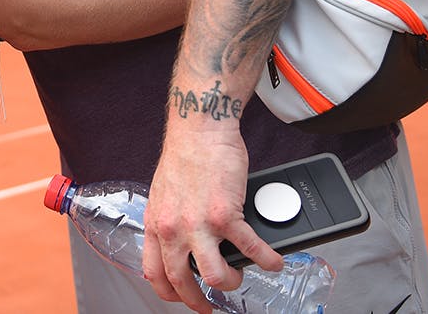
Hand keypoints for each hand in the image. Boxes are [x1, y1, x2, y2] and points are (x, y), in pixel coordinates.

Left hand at [142, 129, 282, 312]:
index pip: (155, 273)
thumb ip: (171, 221)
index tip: (182, 297)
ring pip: (215, 275)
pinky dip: (265, 259)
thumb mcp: (164, 194)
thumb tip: (185, 242)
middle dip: (198, 300)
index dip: (169, 292)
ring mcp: (199, 224)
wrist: (200, 130)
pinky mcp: (226, 214)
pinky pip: (250, 248)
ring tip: (240, 275)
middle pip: (181, 282)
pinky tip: (272, 261)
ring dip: (231, 282)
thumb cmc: (185, 156)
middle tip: (210, 304)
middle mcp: (174, 229)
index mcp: (157, 224)